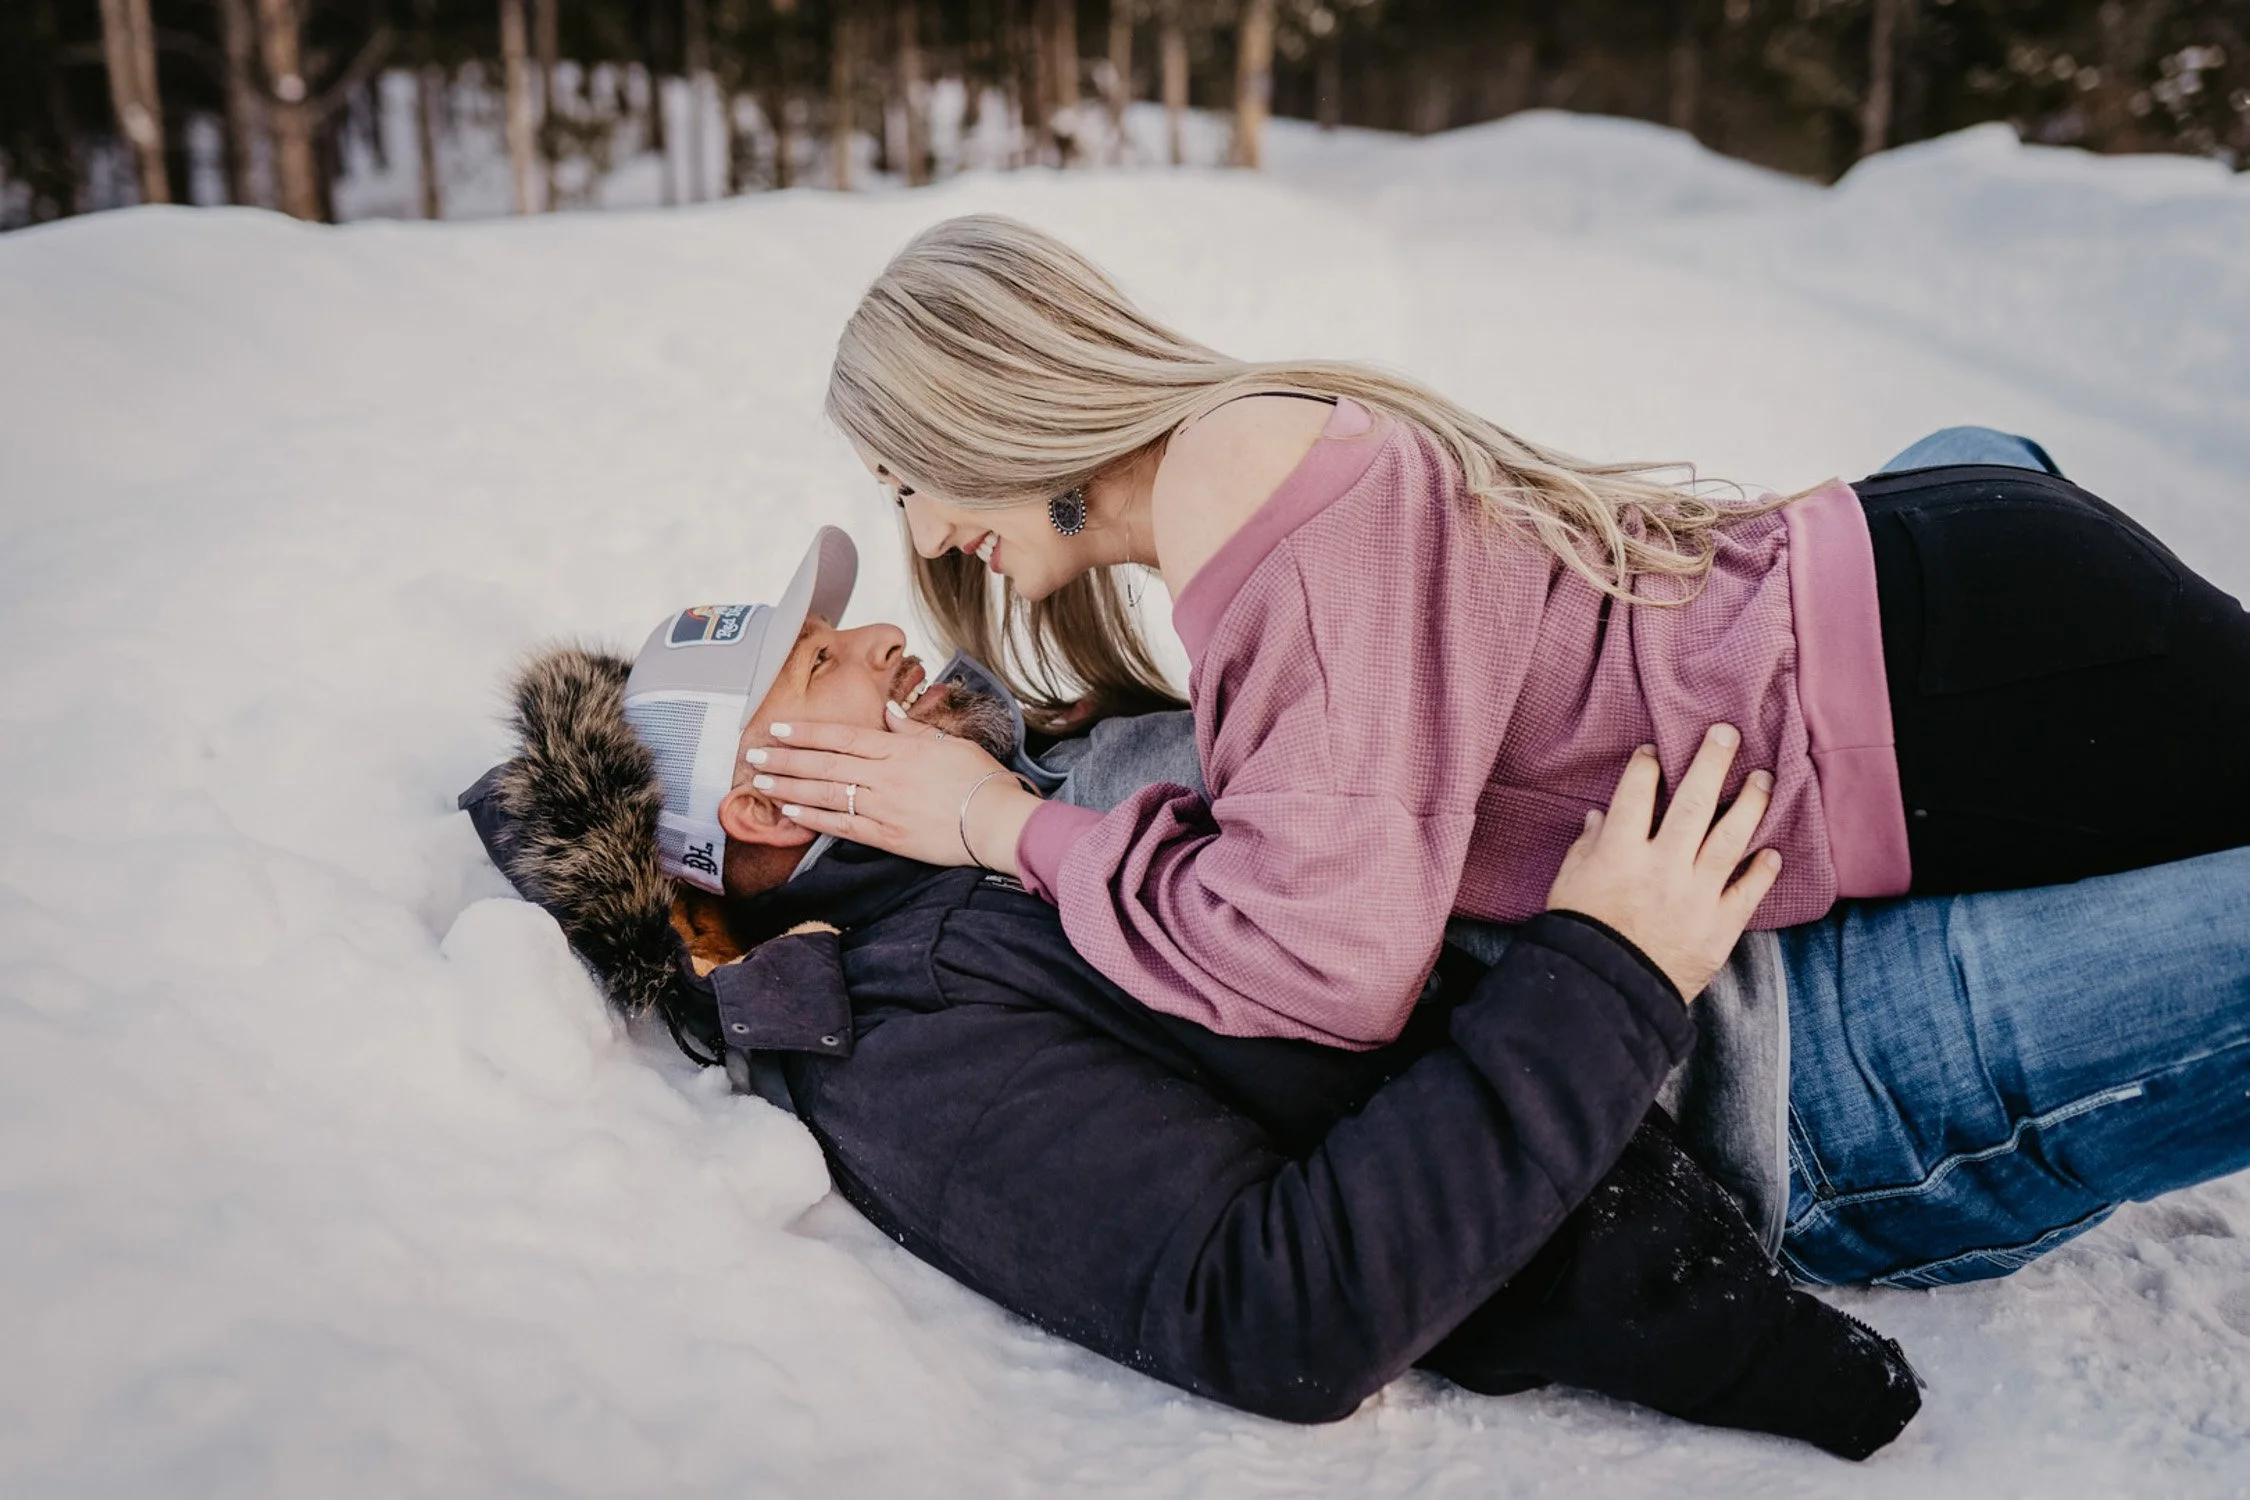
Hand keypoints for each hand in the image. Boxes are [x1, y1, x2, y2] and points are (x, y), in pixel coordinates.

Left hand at [745, 714, 1042, 872]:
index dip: (807, 732)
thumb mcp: (948, 742)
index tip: (779, 728)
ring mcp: (883, 807)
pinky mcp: (886, 836)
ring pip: (826, 793)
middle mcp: (884, 776)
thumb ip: (911, 728)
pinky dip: (814, 818)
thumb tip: (886, 711)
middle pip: (825, 763)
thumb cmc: (979, 779)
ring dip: (790, 786)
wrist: (996, 821)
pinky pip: (842, 825)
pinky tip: (792, 812)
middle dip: (786, 758)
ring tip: (763, 780)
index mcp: (899, 749)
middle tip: (754, 753)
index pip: (843, 736)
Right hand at [1544, 725, 1782, 1001]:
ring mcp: (1696, 895)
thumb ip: (1588, 846)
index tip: (1654, 751)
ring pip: (1729, 839)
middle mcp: (1663, 866)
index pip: (1637, 794)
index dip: (1645, 767)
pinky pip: (1747, 892)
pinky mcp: (1719, 926)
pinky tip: (1771, 852)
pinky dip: (1761, 871)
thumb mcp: (1569, 882)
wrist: (1606, 992)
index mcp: (1620, 852)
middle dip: (1712, 763)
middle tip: (1727, 734)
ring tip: (1763, 778)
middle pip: (1693, 803)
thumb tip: (1600, 817)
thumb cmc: (1581, 933)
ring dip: (1749, 805)